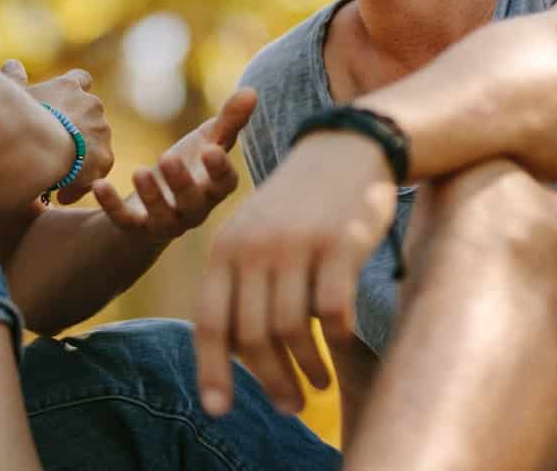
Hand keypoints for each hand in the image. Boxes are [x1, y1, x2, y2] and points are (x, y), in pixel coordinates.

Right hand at [1, 61, 112, 204]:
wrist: (39, 146)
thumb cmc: (18, 118)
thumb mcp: (12, 96)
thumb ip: (13, 79)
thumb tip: (12, 63)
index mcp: (70, 87)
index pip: (81, 79)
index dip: (76, 91)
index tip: (67, 104)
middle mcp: (91, 104)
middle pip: (91, 115)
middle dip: (78, 130)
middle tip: (56, 150)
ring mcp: (101, 130)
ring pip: (95, 143)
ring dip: (81, 156)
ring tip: (57, 177)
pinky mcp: (105, 157)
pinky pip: (96, 170)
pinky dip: (82, 182)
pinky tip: (63, 195)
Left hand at [91, 88, 254, 242]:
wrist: (155, 204)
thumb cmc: (189, 168)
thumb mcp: (207, 142)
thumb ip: (229, 120)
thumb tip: (251, 90)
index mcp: (213, 189)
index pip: (224, 184)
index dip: (220, 170)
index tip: (211, 150)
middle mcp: (193, 211)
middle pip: (193, 203)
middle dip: (181, 182)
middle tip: (168, 157)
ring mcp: (165, 222)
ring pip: (162, 217)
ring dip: (151, 196)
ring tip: (139, 171)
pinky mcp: (136, 228)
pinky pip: (124, 222)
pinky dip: (112, 206)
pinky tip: (100, 184)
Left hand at [195, 129, 396, 416]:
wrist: (346, 146)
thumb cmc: (299, 203)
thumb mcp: (255, 233)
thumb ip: (239, 284)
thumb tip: (238, 357)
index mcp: (226, 248)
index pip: (210, 322)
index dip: (212, 371)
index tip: (219, 410)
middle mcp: (255, 247)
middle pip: (252, 335)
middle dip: (271, 380)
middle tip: (289, 406)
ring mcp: (296, 244)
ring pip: (292, 329)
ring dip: (306, 367)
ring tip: (317, 384)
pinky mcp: (339, 242)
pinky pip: (333, 309)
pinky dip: (336, 335)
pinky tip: (342, 342)